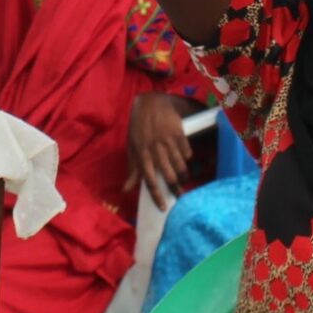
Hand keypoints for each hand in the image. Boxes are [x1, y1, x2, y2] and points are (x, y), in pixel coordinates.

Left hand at [123, 94, 197, 210]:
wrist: (151, 104)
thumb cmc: (139, 128)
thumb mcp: (132, 147)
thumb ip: (132, 169)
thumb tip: (126, 189)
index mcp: (142, 155)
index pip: (149, 181)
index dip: (157, 196)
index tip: (163, 208)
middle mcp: (155, 150)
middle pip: (169, 176)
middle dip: (176, 189)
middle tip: (180, 195)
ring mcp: (168, 142)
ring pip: (180, 166)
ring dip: (184, 175)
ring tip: (184, 179)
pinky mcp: (179, 134)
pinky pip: (187, 152)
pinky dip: (187, 157)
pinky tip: (185, 158)